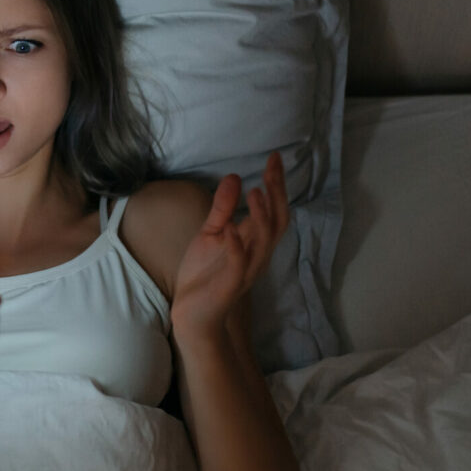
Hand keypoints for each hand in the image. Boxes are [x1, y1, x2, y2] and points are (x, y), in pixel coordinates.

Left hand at [171, 152, 289, 338]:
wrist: (193, 313)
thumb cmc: (204, 274)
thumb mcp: (211, 233)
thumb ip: (223, 208)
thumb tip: (235, 176)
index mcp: (254, 241)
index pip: (274, 209)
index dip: (276, 184)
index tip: (275, 157)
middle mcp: (257, 254)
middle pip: (278, 222)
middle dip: (277, 194)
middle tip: (273, 167)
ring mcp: (246, 269)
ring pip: (264, 242)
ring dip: (261, 217)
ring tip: (256, 192)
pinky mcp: (231, 284)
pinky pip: (239, 265)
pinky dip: (236, 246)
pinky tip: (230, 228)